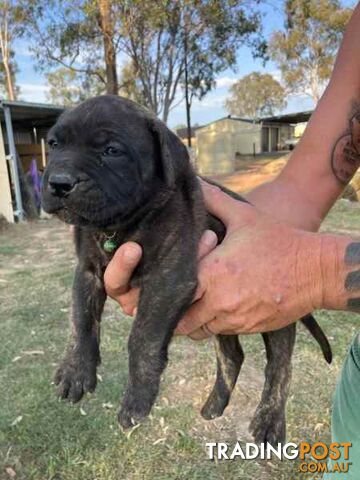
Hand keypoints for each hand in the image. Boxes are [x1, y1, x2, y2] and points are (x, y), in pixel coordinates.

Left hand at [104, 180, 322, 338]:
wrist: (316, 270)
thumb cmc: (278, 241)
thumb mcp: (244, 216)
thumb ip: (214, 200)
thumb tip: (194, 181)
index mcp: (212, 274)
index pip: (173, 295)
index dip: (164, 292)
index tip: (163, 285)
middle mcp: (219, 302)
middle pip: (181, 322)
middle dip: (174, 313)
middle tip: (174, 298)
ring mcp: (235, 319)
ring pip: (199, 331)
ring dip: (193, 319)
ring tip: (195, 302)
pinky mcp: (248, 329)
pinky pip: (221, 333)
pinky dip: (214, 323)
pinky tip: (219, 306)